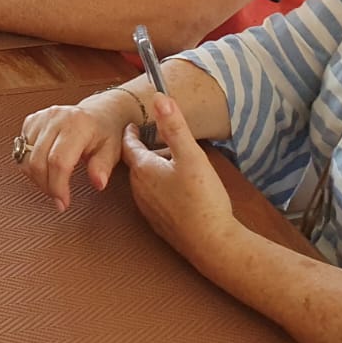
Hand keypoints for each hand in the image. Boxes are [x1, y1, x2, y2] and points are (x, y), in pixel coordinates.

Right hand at [15, 89, 139, 209]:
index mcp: (76, 124)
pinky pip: (21, 151)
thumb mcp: (112, 151)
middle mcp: (55, 118)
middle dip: (46, 186)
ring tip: (52, 185)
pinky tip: (44, 170)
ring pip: (26, 158)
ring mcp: (40, 118)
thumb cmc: (105, 133)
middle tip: (57, 198)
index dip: (58, 186)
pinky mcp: (30, 121)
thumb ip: (103, 167)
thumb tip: (98, 183)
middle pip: (38, 162)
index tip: (63, 202)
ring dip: (36, 178)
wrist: (98, 113)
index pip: (58, 161)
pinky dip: (29, 166)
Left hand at [120, 93, 240, 265]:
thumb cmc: (202, 199)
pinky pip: (156, 197)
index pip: (128, 144)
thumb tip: (159, 97)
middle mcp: (139, 189)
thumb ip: (175, 126)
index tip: (134, 124)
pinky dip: (163, 186)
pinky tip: (181, 188)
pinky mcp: (160, 223)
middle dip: (147, 149)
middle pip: (137, 162)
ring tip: (175, 161)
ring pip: (147, 180)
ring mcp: (148, 208)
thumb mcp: (191, 156)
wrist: (213, 245)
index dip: (132, 132)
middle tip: (161, 139)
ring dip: (156, 169)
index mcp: (143, 170)